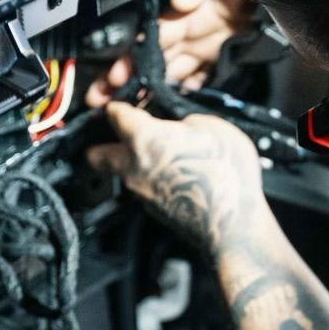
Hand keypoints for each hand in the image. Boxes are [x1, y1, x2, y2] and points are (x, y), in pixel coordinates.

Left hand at [85, 104, 266, 261]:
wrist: (233, 225)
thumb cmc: (226, 176)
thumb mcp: (215, 128)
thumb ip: (187, 122)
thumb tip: (181, 125)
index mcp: (145, 139)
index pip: (115, 114)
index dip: (120, 105)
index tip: (126, 103)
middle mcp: (133, 167)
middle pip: (96, 154)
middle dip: (103, 142)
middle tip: (123, 133)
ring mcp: (140, 193)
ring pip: (120, 173)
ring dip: (132, 162)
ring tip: (161, 154)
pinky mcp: (153, 210)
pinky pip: (143, 188)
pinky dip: (152, 180)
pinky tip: (177, 175)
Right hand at [86, 0, 254, 106]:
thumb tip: (179, 2)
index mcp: (178, 16)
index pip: (146, 41)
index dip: (130, 59)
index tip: (114, 77)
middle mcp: (183, 34)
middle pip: (149, 61)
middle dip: (127, 81)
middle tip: (105, 100)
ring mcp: (198, 46)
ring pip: (168, 73)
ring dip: (150, 89)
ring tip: (133, 109)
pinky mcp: (216, 55)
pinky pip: (198, 76)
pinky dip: (187, 88)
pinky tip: (174, 102)